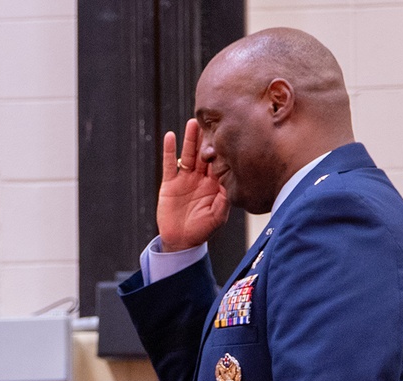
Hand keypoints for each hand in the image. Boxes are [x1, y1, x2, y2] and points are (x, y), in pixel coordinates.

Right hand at [156, 118, 229, 251]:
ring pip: (188, 154)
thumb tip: (232, 184)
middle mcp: (201, 178)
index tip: (228, 132)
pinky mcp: (170, 183)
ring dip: (191, 139)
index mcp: (215, 184)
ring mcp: (185, 179)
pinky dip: (170, 150)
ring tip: (193, 122)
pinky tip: (170, 136)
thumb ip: (225, 200)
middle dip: (207, 137)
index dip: (223, 148)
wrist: (181, 240)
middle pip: (205, 153)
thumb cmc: (202, 230)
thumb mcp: (218, 216)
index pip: (220, 162)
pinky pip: (170, 164)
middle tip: (212, 119)